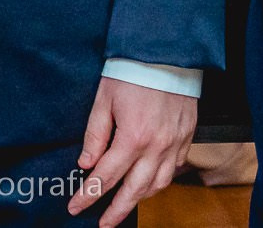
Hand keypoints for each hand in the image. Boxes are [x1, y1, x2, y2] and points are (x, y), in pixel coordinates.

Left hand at [69, 77, 194, 226]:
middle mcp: (157, 146)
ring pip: (158, 184)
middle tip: (102, 224)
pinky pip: (174, 169)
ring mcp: (175, 143)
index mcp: (132, 137)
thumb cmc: (132, 71)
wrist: (166, 52)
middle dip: (116, 211)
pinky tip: (149, 183)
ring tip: (124, 205)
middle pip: (134, 190)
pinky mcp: (187, 137)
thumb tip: (87, 164)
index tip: (75, 206)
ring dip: (140, 198)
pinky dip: (161, 181)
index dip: (89, 195)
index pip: (106, 176)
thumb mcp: (104, 99)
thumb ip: (95, 134)